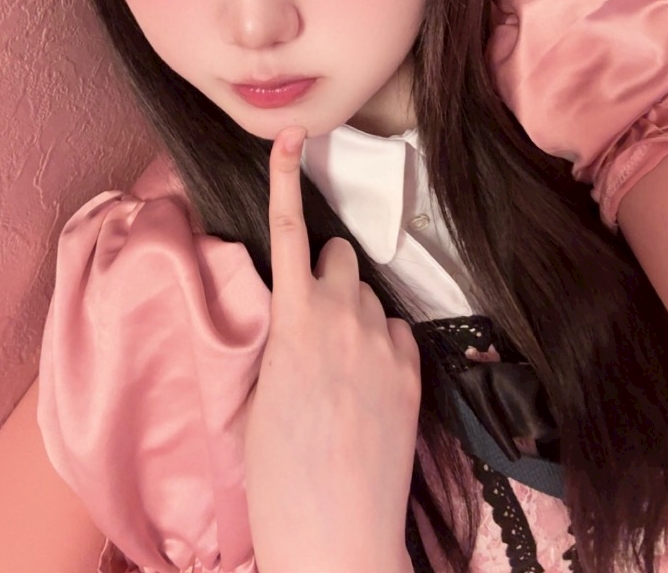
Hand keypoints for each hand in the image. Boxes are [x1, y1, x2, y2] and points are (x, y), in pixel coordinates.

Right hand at [244, 126, 420, 572]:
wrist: (334, 533)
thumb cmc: (277, 473)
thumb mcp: (254, 397)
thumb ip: (272, 340)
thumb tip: (286, 320)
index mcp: (294, 320)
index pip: (286, 232)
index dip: (285, 178)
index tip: (291, 135)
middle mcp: (344, 316)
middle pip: (339, 255)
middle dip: (325, 271)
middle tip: (313, 319)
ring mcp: (385, 342)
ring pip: (368, 295)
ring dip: (353, 312)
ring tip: (340, 368)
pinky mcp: (413, 369)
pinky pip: (395, 330)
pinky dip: (381, 343)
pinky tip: (369, 387)